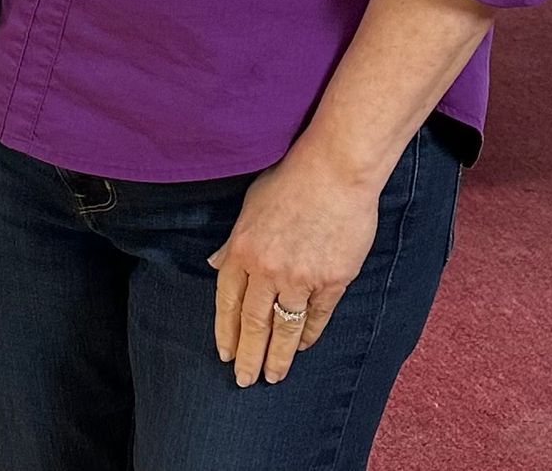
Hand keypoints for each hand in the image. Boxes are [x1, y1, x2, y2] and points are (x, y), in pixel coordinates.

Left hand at [208, 147, 382, 388]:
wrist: (335, 171)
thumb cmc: (290, 180)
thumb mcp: (250, 206)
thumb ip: (233, 241)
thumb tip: (216, 265)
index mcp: (242, 249)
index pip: (227, 302)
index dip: (225, 332)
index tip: (224, 354)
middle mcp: (267, 269)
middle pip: (254, 323)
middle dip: (248, 355)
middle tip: (244, 380)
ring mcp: (300, 278)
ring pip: (285, 329)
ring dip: (278, 357)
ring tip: (273, 376)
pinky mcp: (331, 281)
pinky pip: (316, 318)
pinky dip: (308, 335)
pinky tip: (302, 346)